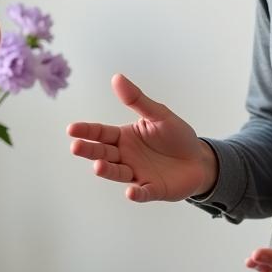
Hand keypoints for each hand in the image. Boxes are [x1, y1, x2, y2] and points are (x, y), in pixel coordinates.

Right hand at [67, 74, 217, 202]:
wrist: (199, 159)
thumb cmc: (176, 136)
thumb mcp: (158, 114)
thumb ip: (137, 100)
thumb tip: (116, 77)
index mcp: (124, 137)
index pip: (101, 133)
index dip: (87, 131)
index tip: (72, 129)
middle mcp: (126, 157)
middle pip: (104, 153)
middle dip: (90, 151)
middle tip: (76, 146)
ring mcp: (137, 174)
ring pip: (118, 173)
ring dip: (108, 171)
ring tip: (98, 166)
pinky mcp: (153, 189)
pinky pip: (143, 192)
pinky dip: (136, 193)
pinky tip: (130, 192)